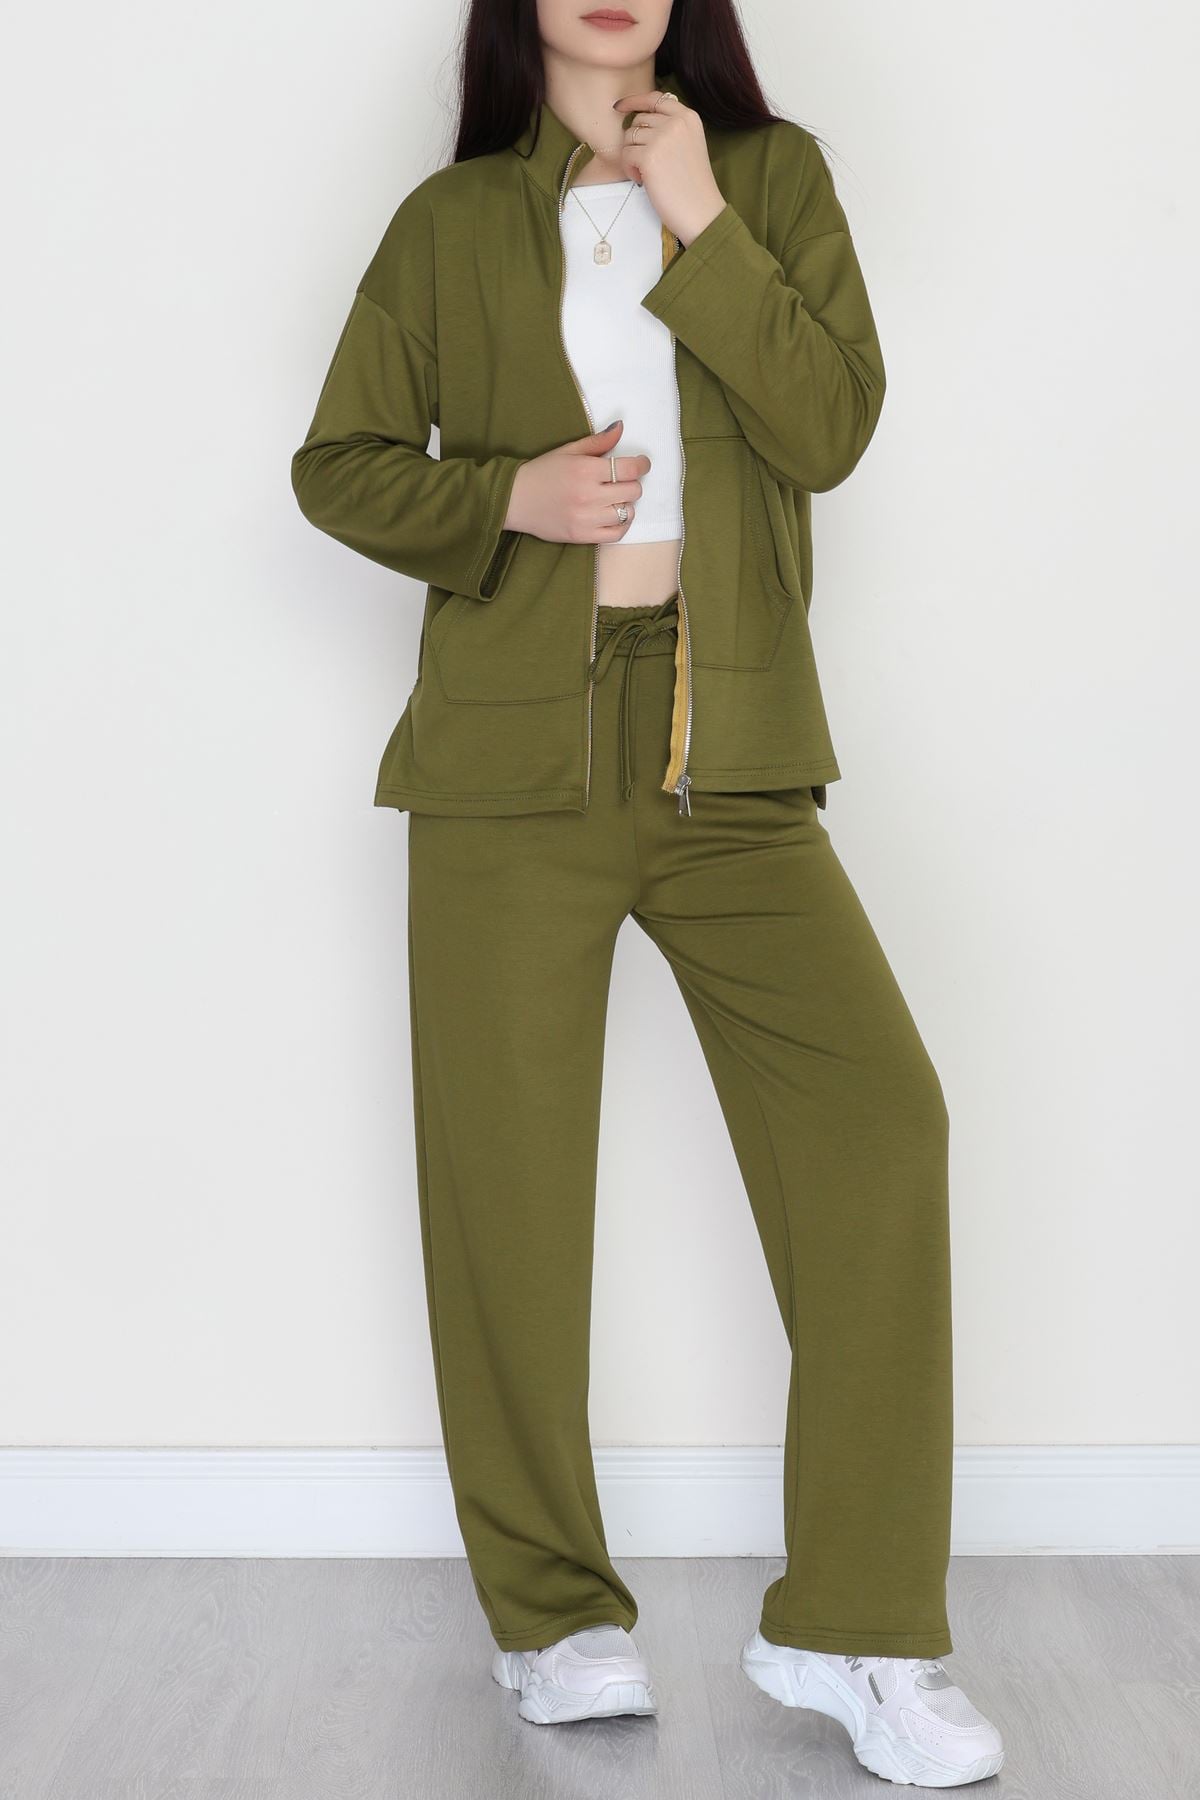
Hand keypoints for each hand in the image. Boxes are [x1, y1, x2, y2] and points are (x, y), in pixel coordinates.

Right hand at [504, 420, 649, 544]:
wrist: (515, 500)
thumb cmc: (542, 472)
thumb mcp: (568, 451)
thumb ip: (597, 442)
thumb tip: (621, 427)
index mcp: (585, 470)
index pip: (629, 469)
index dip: (642, 465)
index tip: (642, 464)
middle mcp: (588, 495)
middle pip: (632, 490)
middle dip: (632, 483)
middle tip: (622, 481)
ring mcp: (586, 518)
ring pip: (627, 512)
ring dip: (626, 504)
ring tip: (614, 498)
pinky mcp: (582, 536)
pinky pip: (616, 534)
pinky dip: (621, 524)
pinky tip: (613, 515)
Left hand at [612, 88, 725, 245]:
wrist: (701, 211)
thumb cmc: (693, 184)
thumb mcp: (690, 144)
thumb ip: (671, 127)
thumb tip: (639, 120)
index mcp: (688, 116)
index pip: (655, 98)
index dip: (634, 101)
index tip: (619, 107)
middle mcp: (676, 121)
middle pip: (639, 120)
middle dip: (637, 141)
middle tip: (647, 163)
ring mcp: (662, 137)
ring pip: (629, 136)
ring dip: (632, 156)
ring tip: (646, 174)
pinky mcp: (649, 156)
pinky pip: (625, 154)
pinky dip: (629, 169)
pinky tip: (643, 180)